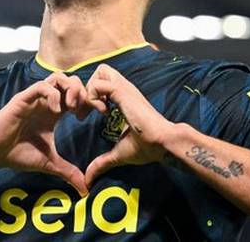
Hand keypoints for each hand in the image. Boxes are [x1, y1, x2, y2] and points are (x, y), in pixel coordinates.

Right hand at [0, 73, 102, 195]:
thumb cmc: (18, 154)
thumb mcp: (49, 162)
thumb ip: (67, 171)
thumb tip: (85, 189)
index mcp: (56, 111)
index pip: (79, 95)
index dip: (91, 101)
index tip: (96, 115)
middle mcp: (47, 101)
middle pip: (72, 80)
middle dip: (83, 92)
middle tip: (82, 112)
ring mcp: (36, 98)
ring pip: (58, 77)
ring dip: (69, 89)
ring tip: (71, 108)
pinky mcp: (23, 98)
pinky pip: (42, 85)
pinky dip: (53, 94)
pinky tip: (55, 111)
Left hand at [84, 64, 173, 187]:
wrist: (163, 143)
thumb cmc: (147, 146)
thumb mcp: (119, 153)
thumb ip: (102, 162)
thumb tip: (89, 179)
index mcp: (123, 98)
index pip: (102, 81)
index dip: (90, 96)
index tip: (87, 116)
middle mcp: (124, 89)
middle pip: (101, 69)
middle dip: (88, 87)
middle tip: (87, 109)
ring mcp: (125, 88)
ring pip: (101, 70)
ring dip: (91, 88)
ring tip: (94, 109)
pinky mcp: (124, 93)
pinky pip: (101, 83)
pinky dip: (95, 96)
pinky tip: (102, 113)